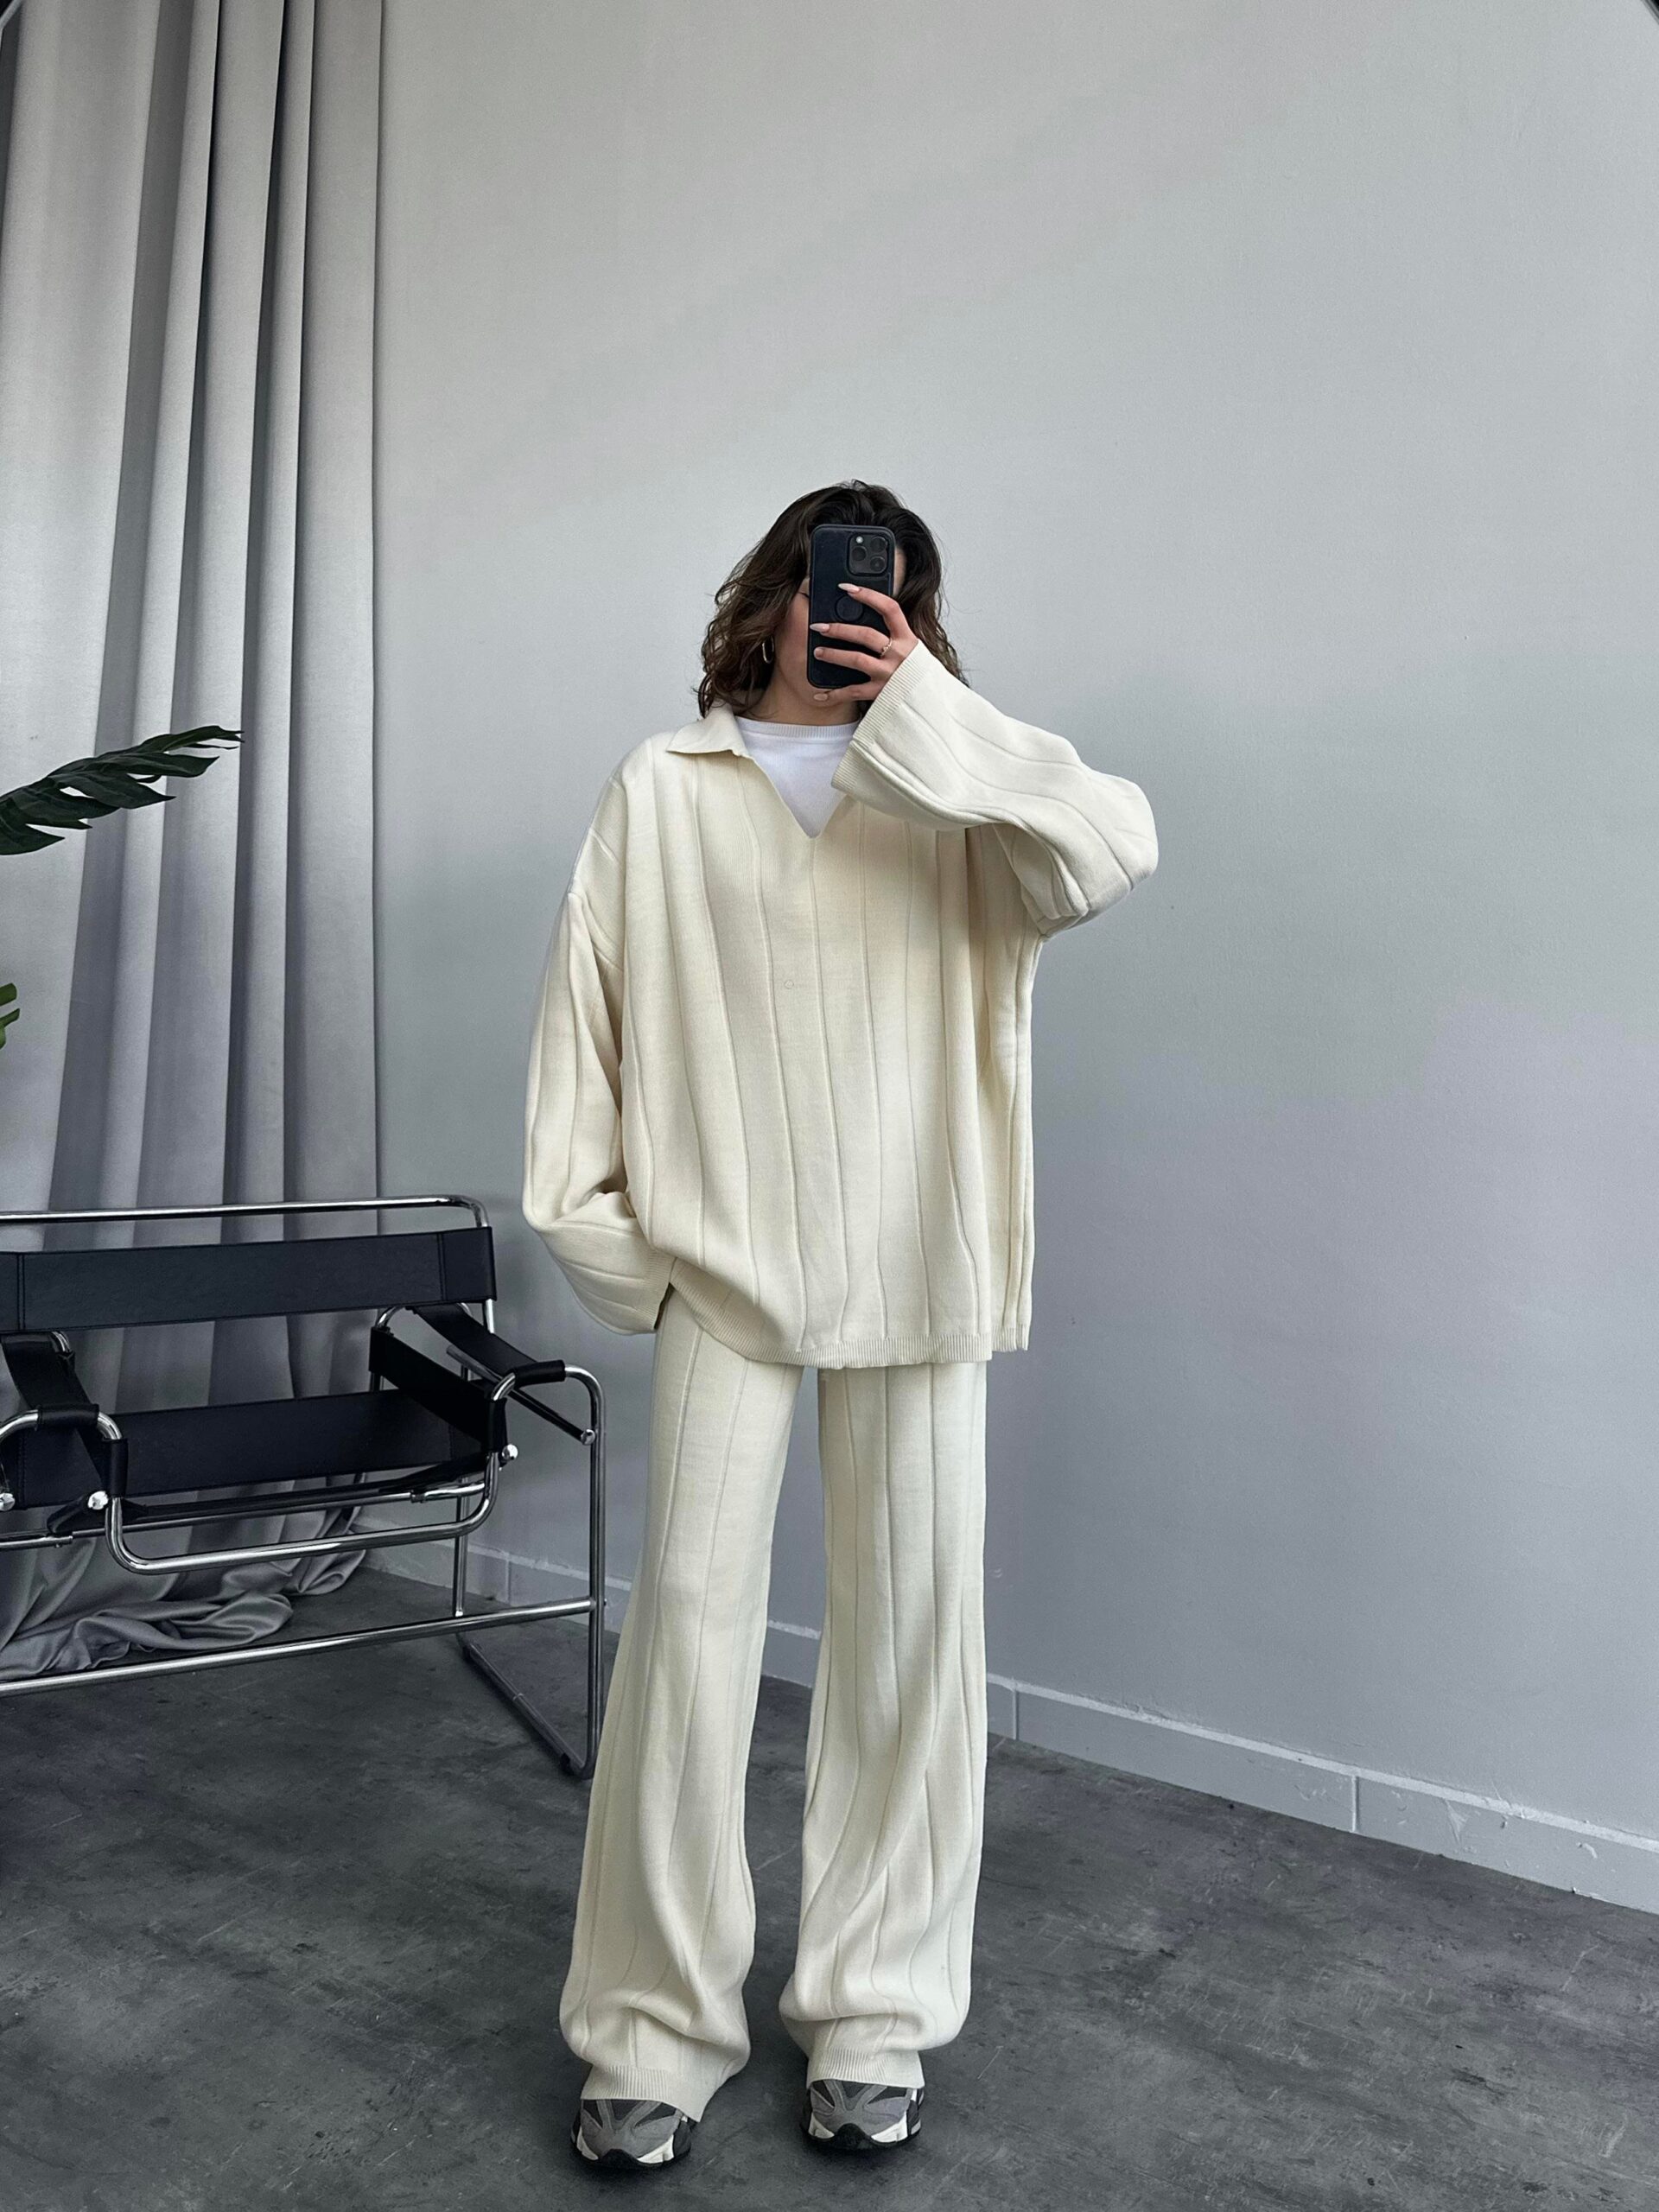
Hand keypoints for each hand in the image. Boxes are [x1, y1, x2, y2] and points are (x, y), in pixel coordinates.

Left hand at [808, 583, 918, 701]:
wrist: (931, 703)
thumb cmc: (917, 673)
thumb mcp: (912, 649)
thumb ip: (894, 637)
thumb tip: (864, 620)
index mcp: (908, 638)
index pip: (889, 609)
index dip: (868, 596)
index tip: (847, 588)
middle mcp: (899, 654)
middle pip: (866, 634)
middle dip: (839, 629)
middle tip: (819, 626)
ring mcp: (889, 674)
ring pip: (856, 660)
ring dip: (833, 654)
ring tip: (817, 652)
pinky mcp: (881, 693)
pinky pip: (853, 692)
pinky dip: (834, 694)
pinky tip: (820, 694)